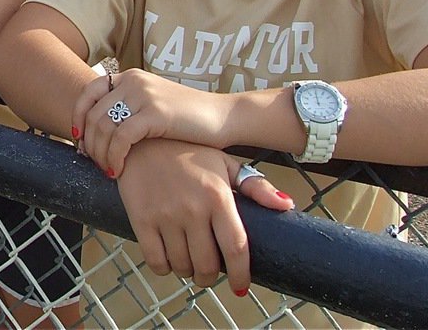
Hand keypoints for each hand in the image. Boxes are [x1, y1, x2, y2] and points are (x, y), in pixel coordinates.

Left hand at [72, 68, 227, 176]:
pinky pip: (120, 138)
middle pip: (92, 114)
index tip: (80, 142)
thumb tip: (96, 132)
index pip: (87, 94)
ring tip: (108, 170)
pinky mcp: (155, 113)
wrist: (224, 117)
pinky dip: (114, 157)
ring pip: (103, 127)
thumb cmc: (188, 120)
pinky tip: (118, 171)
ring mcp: (144, 95)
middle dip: (88, 143)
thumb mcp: (152, 106)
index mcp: (129, 77)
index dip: (78, 118)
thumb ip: (127, 110)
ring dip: (100, 154)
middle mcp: (133, 81)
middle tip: (93, 163)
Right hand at [115, 139, 293, 293]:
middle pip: (207, 264)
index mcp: (218, 196)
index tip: (240, 286)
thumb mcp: (224, 163)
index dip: (240, 274)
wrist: (140, 139)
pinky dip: (163, 268)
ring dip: (187, 271)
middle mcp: (193, 208)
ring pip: (181, 265)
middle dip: (209, 277)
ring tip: (187, 261)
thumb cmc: (187, 152)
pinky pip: (155, 260)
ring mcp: (165, 215)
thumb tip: (287, 205)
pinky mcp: (141, 219)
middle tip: (208, 272)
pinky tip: (167, 259)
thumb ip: (256, 186)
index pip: (235, 248)